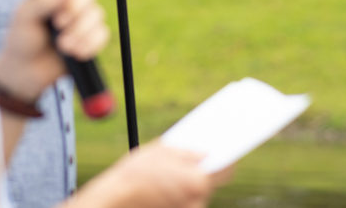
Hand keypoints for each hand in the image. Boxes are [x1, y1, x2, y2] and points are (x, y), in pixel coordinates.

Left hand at [0, 0, 108, 100]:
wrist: (26, 71)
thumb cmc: (21, 38)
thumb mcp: (25, 17)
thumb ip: (42, 1)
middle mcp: (73, 0)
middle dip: (75, 9)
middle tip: (58, 23)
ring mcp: (84, 19)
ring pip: (97, 14)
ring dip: (80, 32)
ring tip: (62, 46)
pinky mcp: (92, 38)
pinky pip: (102, 35)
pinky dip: (89, 45)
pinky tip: (75, 53)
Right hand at [73, 141, 221, 207]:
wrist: (113, 200)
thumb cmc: (136, 174)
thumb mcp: (162, 151)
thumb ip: (188, 152)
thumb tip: (206, 153)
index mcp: (198, 181)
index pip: (227, 168)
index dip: (230, 155)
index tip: (233, 144)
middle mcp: (198, 200)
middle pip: (212, 181)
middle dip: (208, 167)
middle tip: (208, 149)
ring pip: (197, 191)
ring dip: (192, 180)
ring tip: (184, 162)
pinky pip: (186, 200)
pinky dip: (182, 191)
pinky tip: (174, 178)